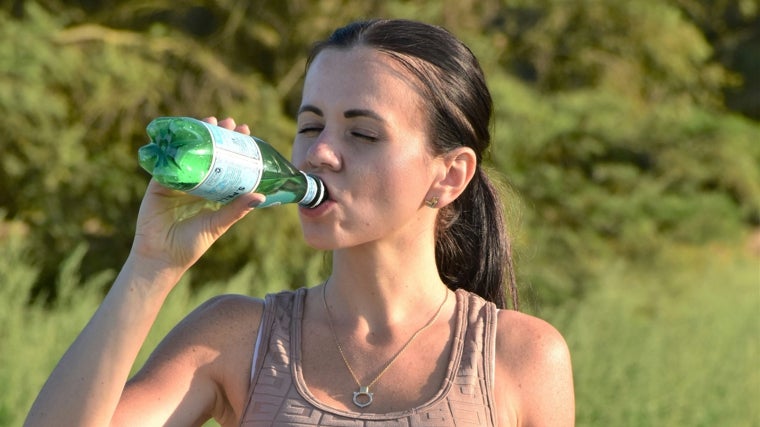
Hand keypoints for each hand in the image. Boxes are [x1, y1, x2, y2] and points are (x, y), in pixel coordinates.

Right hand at [129, 117, 265, 276]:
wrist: (162, 257)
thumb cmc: (192, 244)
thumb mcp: (218, 224)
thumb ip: (237, 210)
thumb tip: (261, 196)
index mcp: (212, 192)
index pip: (226, 163)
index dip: (234, 148)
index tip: (245, 131)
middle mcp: (196, 183)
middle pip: (208, 153)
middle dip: (218, 136)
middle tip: (229, 122)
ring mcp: (177, 181)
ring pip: (188, 152)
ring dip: (198, 135)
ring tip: (210, 122)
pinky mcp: (158, 183)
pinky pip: (166, 161)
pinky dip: (173, 147)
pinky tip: (182, 132)